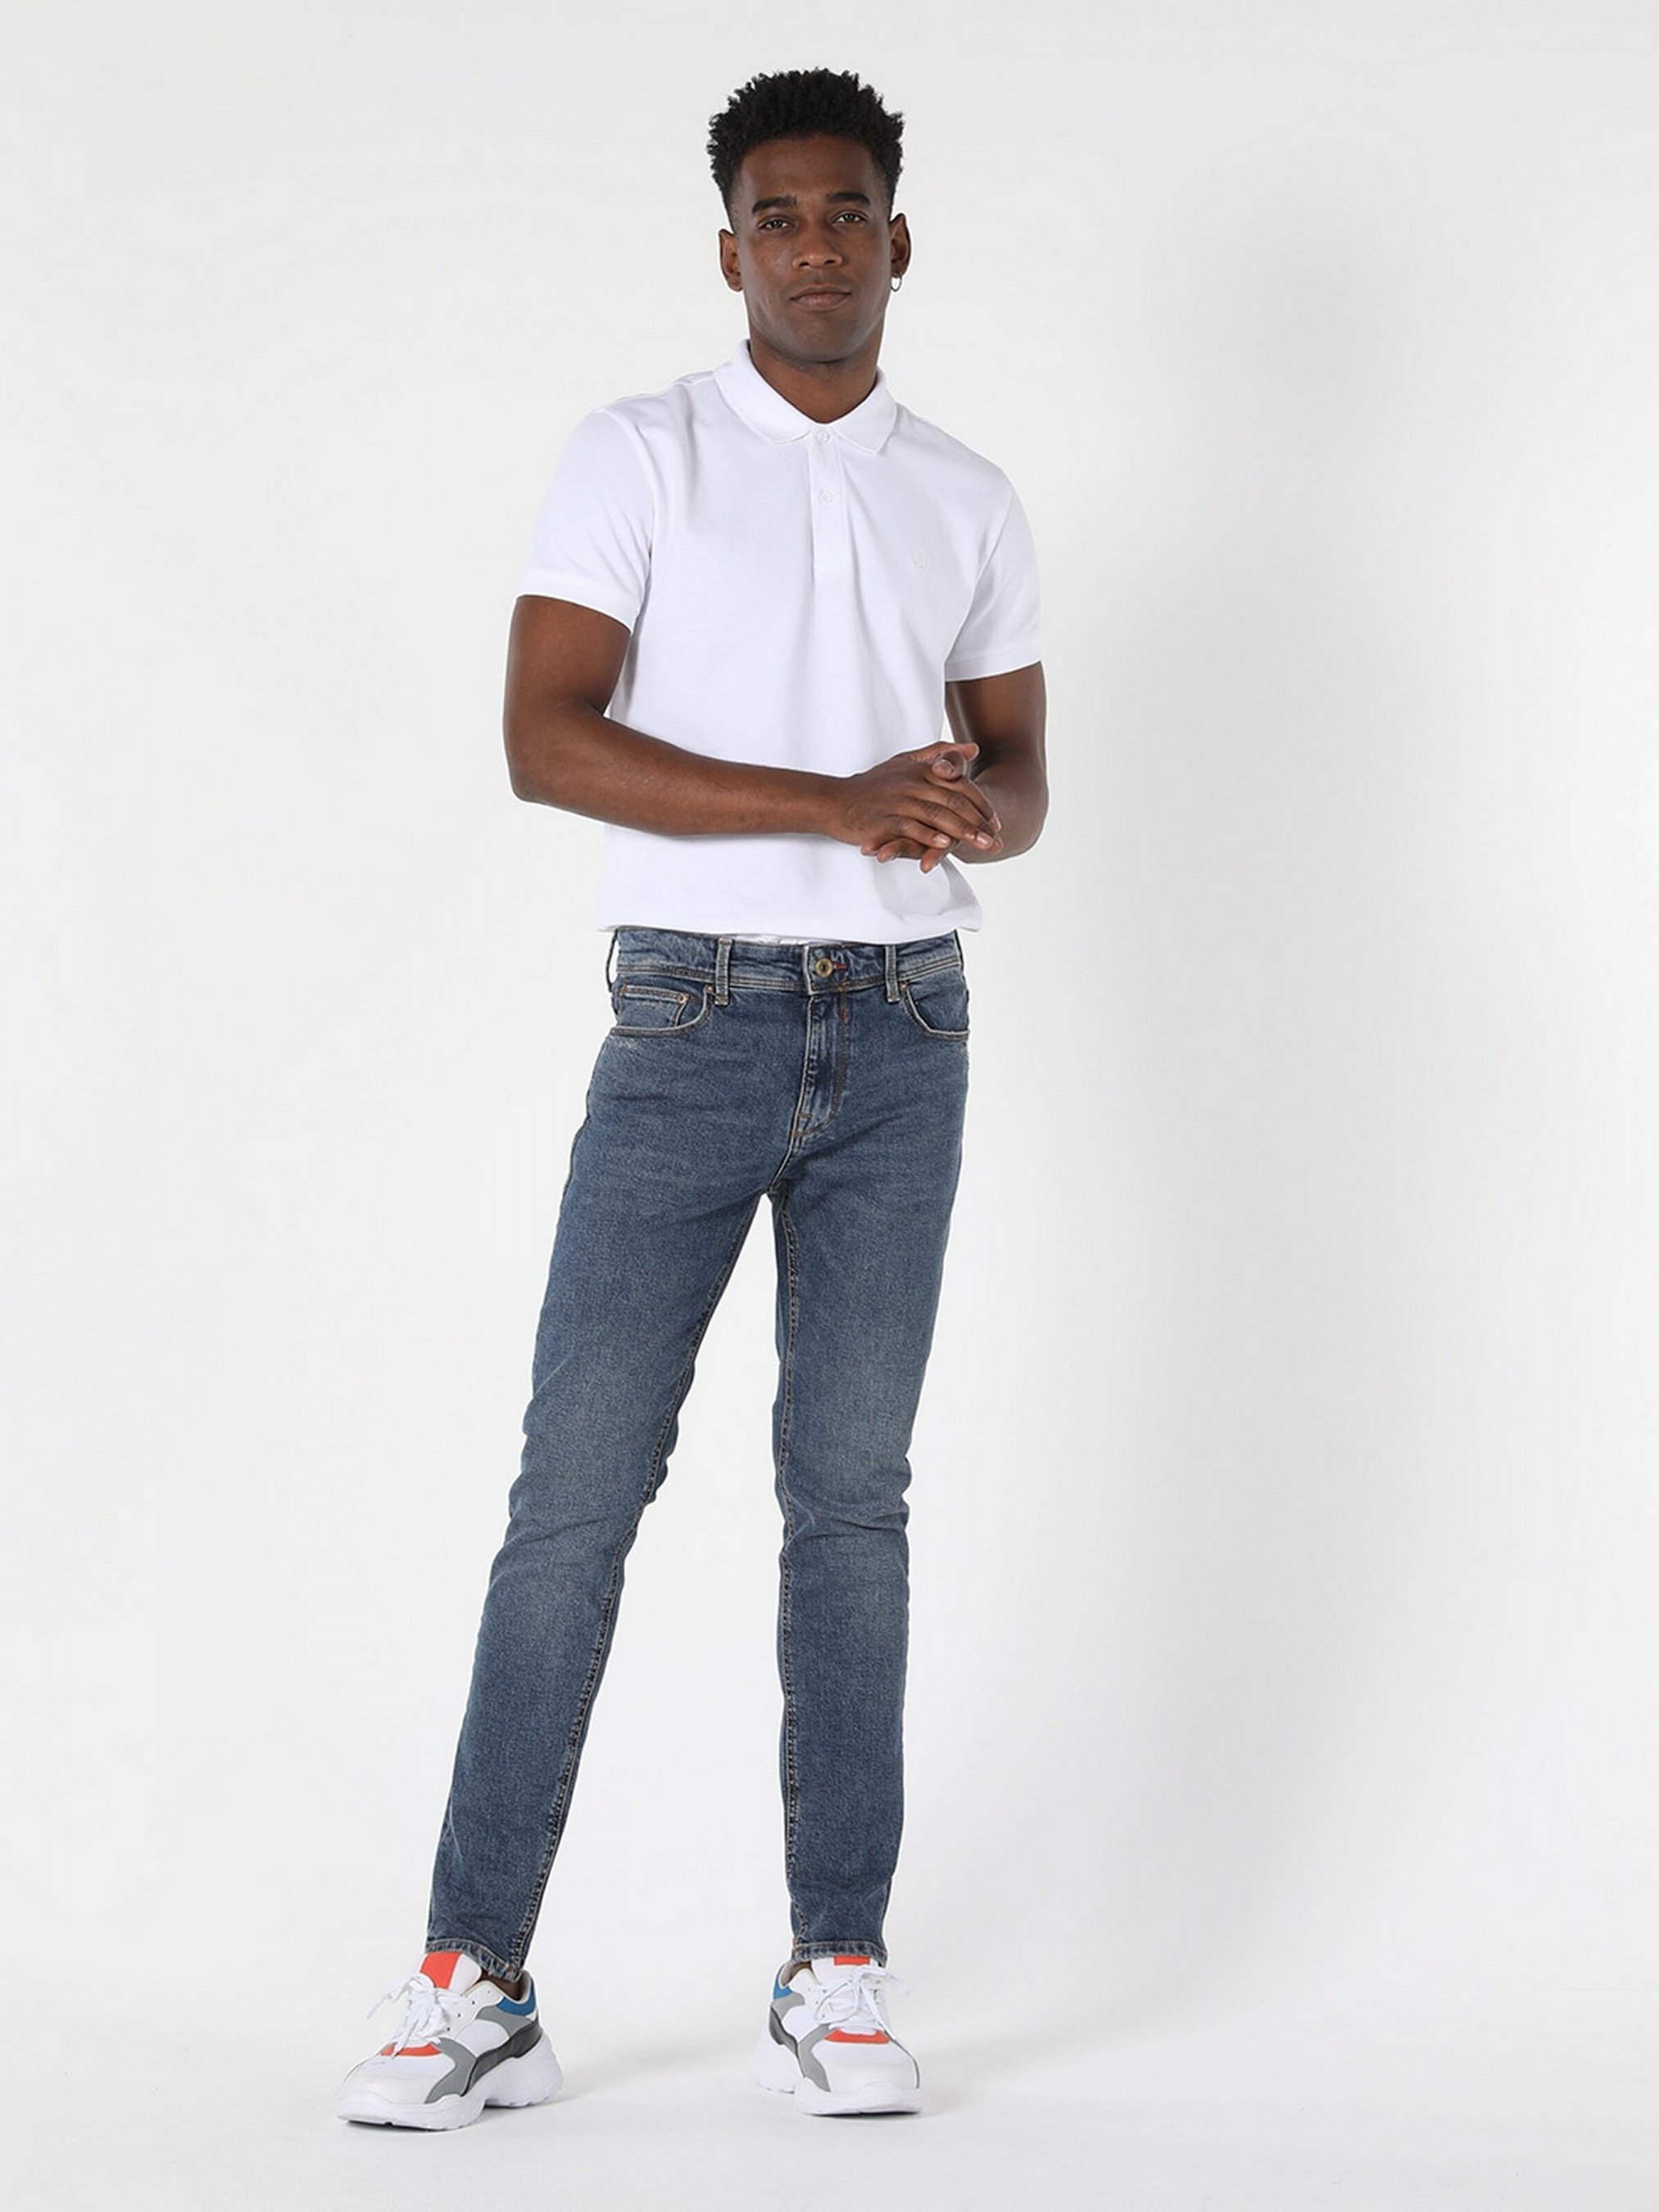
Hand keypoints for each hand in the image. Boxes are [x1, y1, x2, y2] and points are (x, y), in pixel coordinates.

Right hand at [862, 745, 1003, 868]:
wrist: (833, 801)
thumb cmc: (870, 786)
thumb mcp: (905, 762)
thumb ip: (938, 753)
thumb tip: (972, 748)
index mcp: (919, 769)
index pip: (958, 785)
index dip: (980, 804)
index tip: (995, 821)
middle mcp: (911, 782)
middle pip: (953, 802)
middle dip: (978, 822)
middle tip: (996, 838)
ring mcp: (897, 801)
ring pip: (937, 815)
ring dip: (963, 832)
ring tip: (982, 845)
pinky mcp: (884, 819)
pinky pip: (911, 827)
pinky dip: (929, 836)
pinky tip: (946, 844)